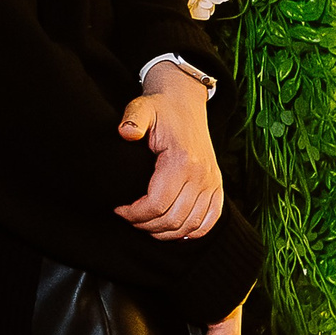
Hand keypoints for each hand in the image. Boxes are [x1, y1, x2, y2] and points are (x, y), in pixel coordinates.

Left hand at [114, 70, 223, 240]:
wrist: (184, 102)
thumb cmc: (160, 109)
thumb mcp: (142, 108)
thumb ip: (133, 119)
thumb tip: (126, 133)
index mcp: (182, 161)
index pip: (157, 204)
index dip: (134, 214)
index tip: (118, 209)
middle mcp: (202, 175)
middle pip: (173, 219)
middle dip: (145, 225)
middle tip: (128, 218)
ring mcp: (212, 182)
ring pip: (190, 225)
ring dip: (165, 232)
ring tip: (145, 224)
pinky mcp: (217, 185)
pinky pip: (210, 220)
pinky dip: (192, 231)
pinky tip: (173, 230)